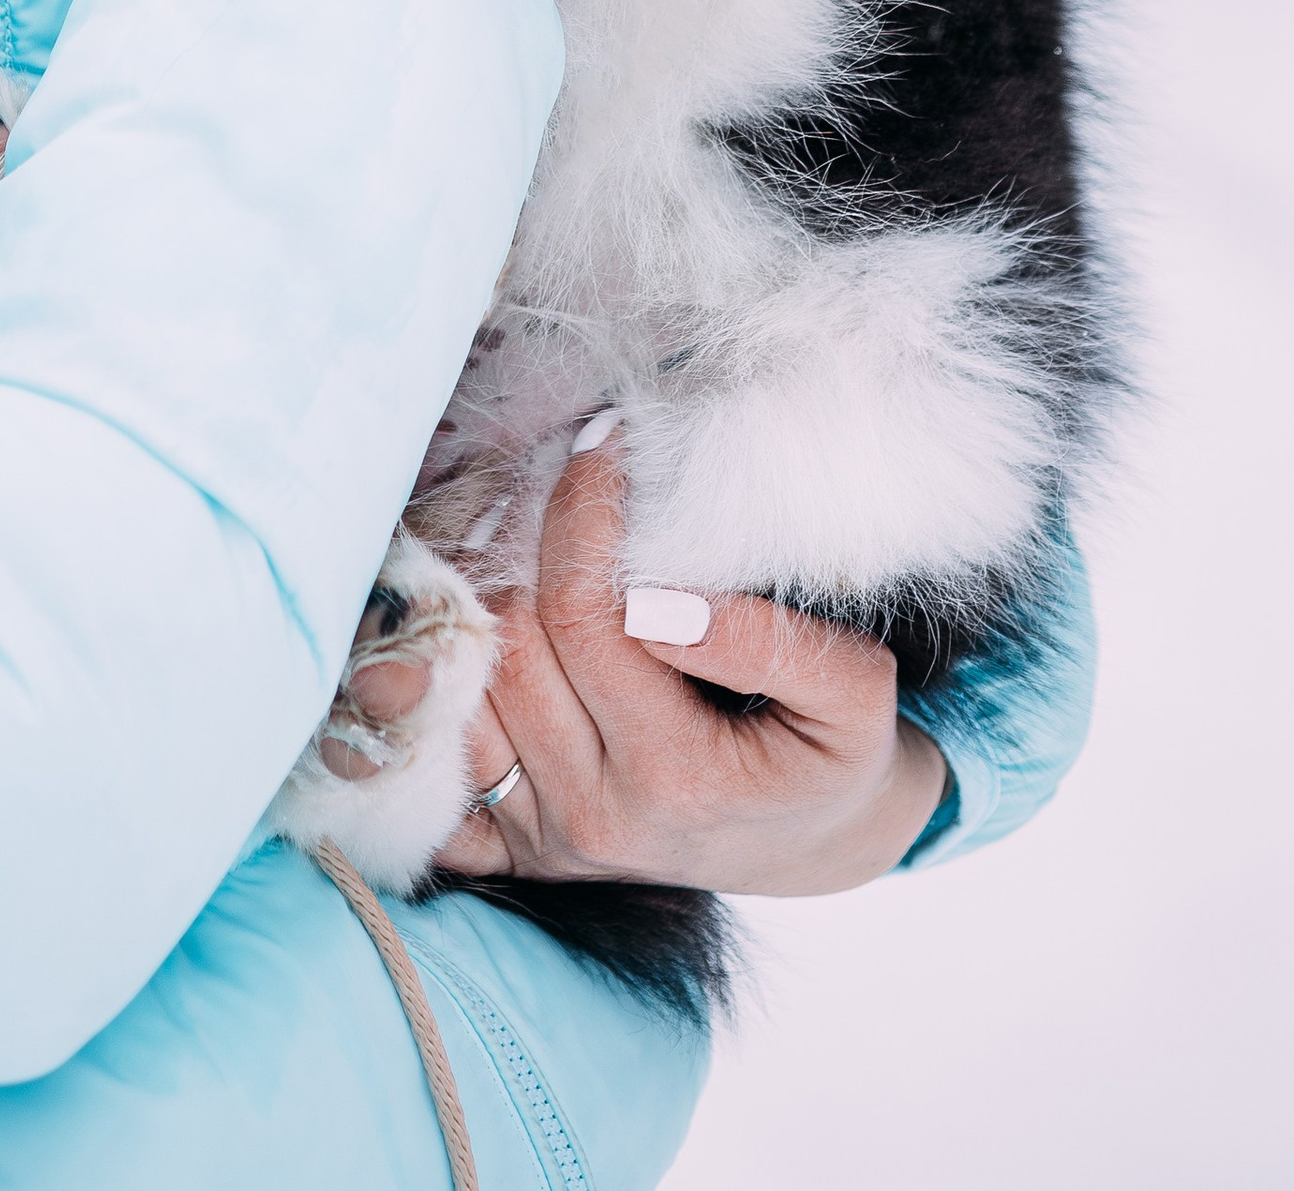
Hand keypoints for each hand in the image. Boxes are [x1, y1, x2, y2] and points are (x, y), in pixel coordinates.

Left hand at [431, 443, 948, 895]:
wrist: (815, 850)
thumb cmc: (831, 757)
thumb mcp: (854, 698)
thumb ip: (775, 643)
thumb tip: (660, 600)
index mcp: (675, 777)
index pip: (585, 613)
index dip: (585, 511)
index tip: (607, 443)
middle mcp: (594, 816)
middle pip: (515, 638)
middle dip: (532, 532)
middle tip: (567, 470)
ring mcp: (545, 837)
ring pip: (468, 681)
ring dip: (487, 589)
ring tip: (532, 524)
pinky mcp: (514, 846)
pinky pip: (439, 756)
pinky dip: (442, 683)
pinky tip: (478, 620)